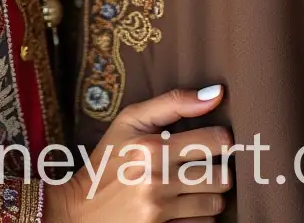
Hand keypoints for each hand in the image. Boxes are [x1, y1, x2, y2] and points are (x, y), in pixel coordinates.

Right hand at [46, 86, 231, 221]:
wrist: (80, 209)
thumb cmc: (109, 158)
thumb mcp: (130, 121)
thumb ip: (173, 102)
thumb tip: (217, 93)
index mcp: (152, 147)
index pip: (214, 141)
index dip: (222, 139)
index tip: (217, 139)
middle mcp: (157, 180)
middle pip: (222, 176)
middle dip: (219, 169)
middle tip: (207, 165)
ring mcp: (160, 212)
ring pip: (216, 203)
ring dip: (210, 194)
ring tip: (196, 186)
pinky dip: (200, 217)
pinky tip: (185, 206)